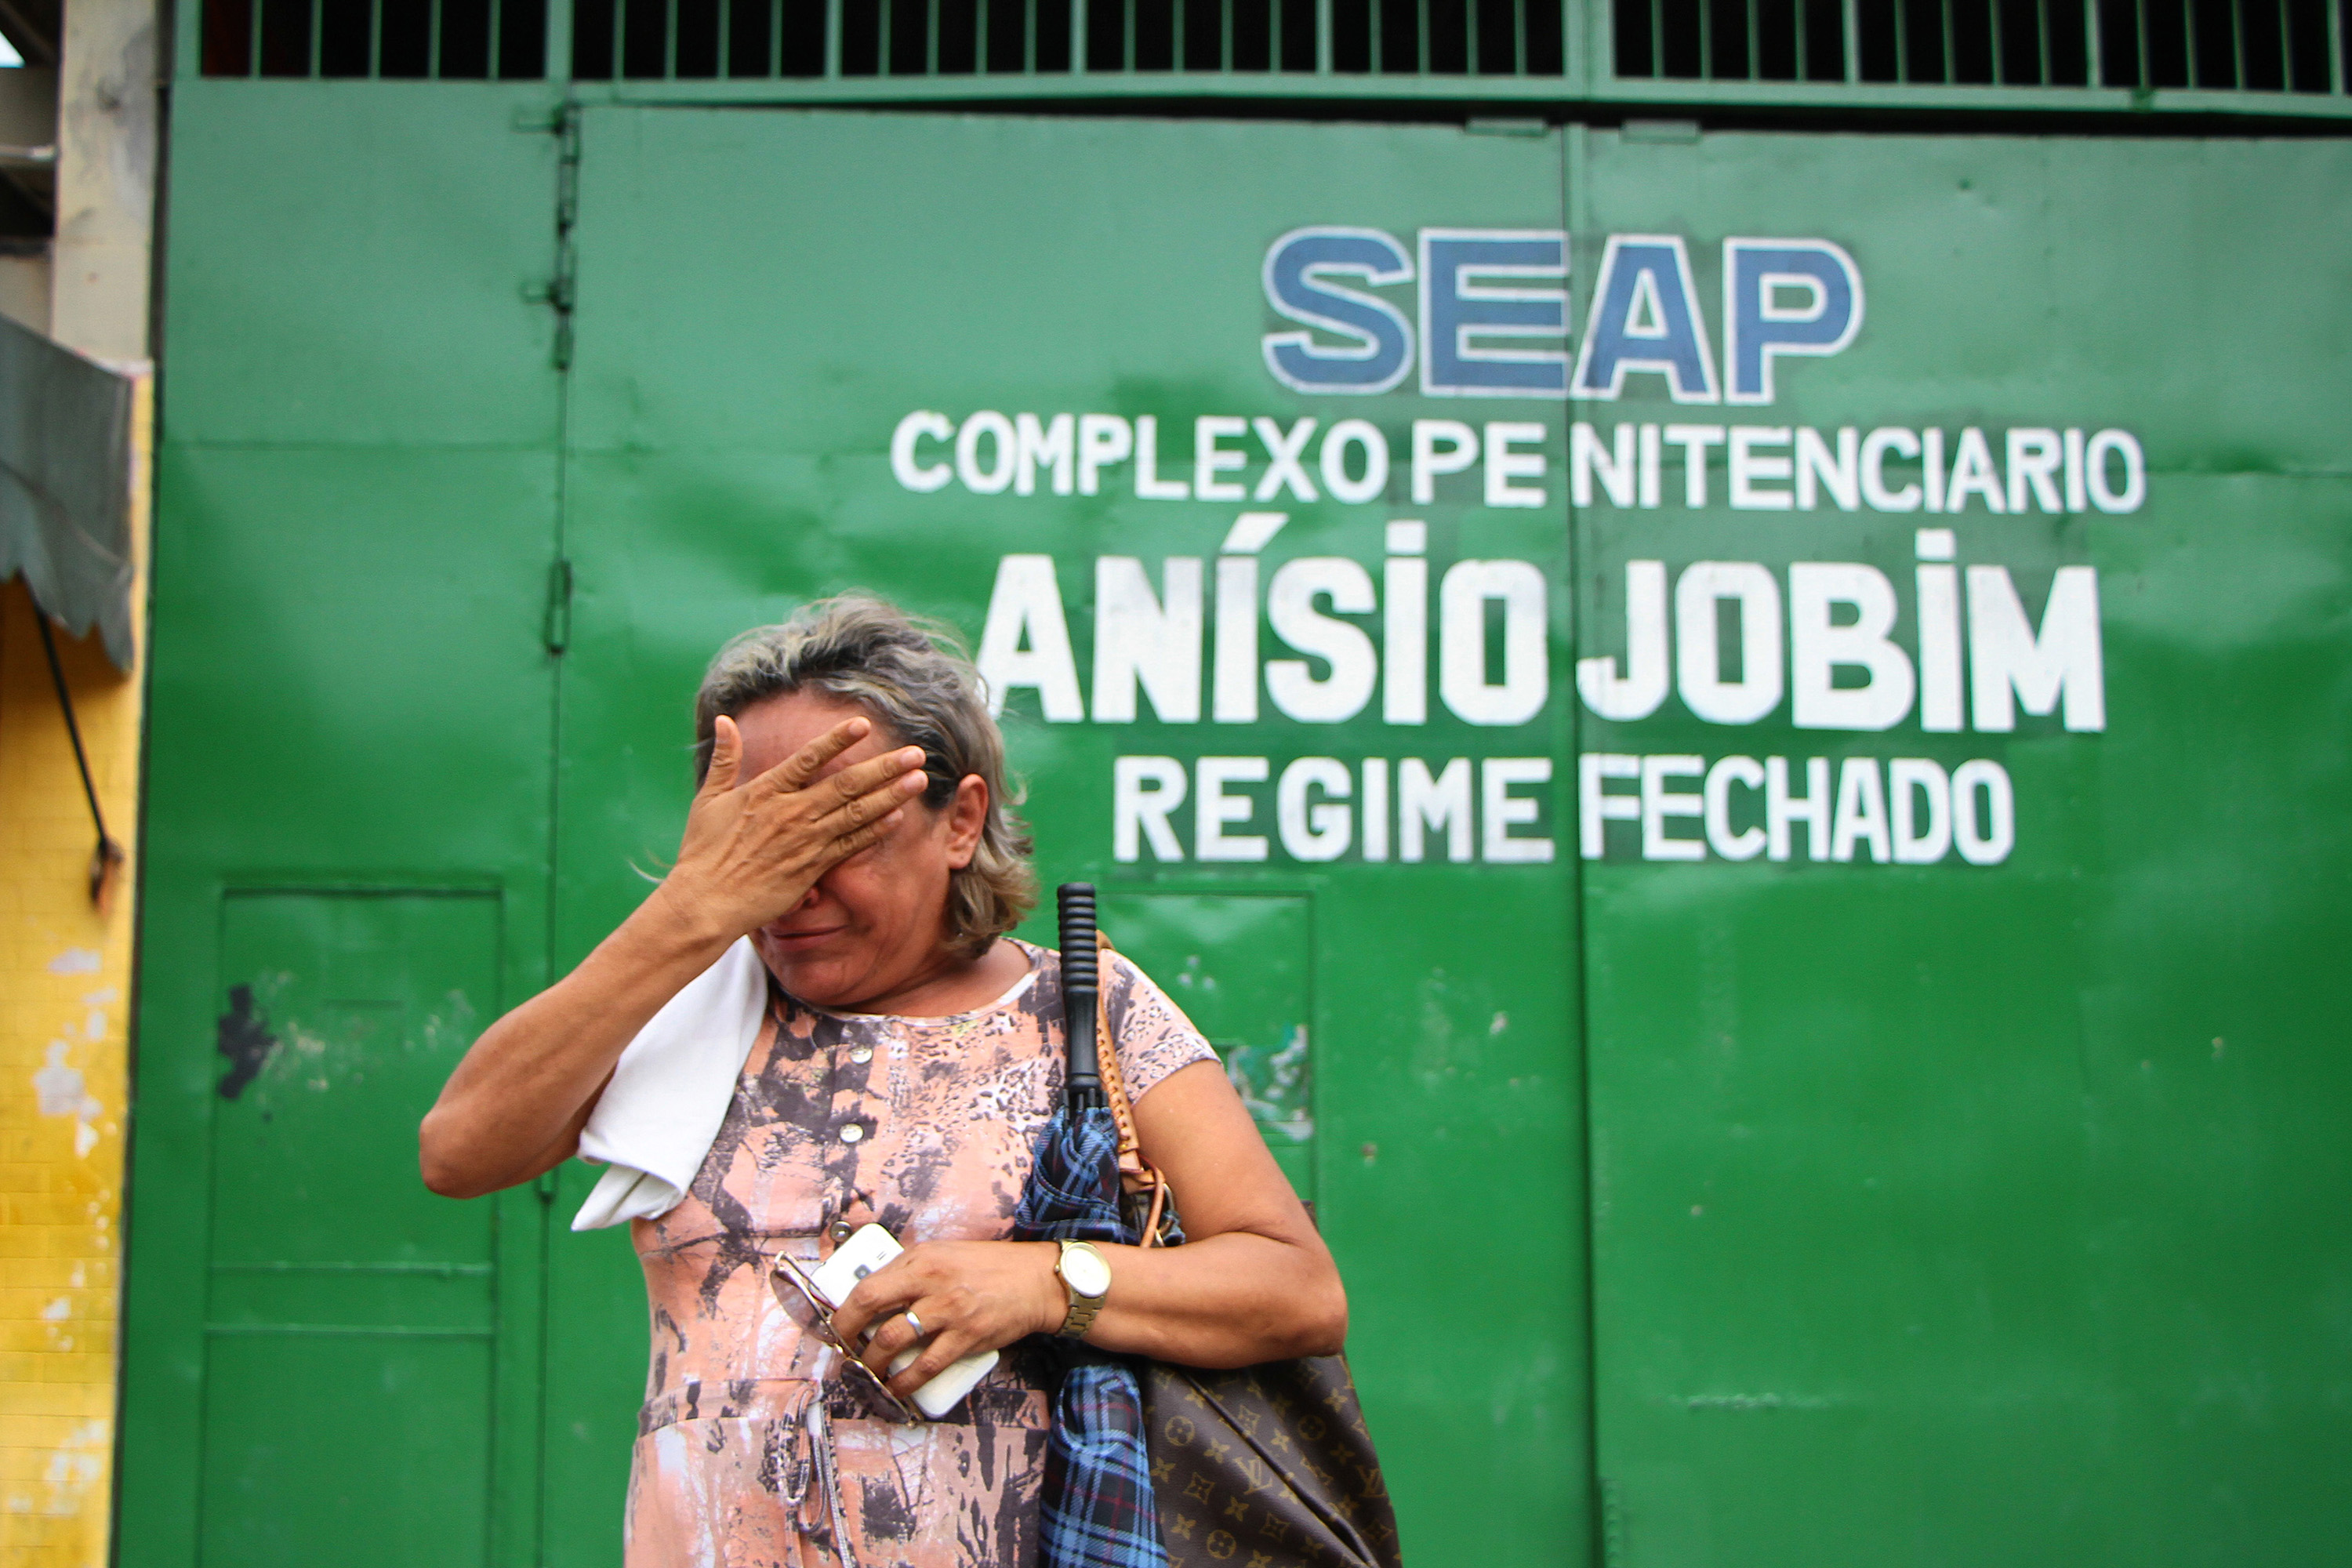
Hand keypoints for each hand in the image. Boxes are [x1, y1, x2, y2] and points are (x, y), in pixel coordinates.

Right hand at [656, 715, 929, 943]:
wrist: (706, 903)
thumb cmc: (703, 852)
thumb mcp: (708, 799)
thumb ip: (724, 759)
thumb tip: (723, 721)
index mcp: (765, 791)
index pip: (808, 758)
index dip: (836, 740)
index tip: (863, 724)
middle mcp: (790, 813)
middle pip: (846, 784)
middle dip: (883, 767)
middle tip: (915, 753)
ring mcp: (804, 841)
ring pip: (856, 813)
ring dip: (890, 795)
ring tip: (917, 780)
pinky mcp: (811, 867)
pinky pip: (850, 846)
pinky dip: (874, 831)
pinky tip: (897, 818)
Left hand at [830, 1240, 1066, 1398]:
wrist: (1034, 1282)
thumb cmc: (987, 1267)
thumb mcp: (943, 1254)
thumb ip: (910, 1271)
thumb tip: (873, 1294)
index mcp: (922, 1259)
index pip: (868, 1285)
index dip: (844, 1311)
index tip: (836, 1327)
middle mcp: (932, 1282)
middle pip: (872, 1310)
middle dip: (849, 1338)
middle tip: (845, 1353)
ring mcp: (950, 1311)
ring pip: (894, 1341)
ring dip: (873, 1363)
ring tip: (868, 1372)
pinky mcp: (967, 1337)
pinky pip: (926, 1366)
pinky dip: (905, 1382)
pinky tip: (896, 1388)